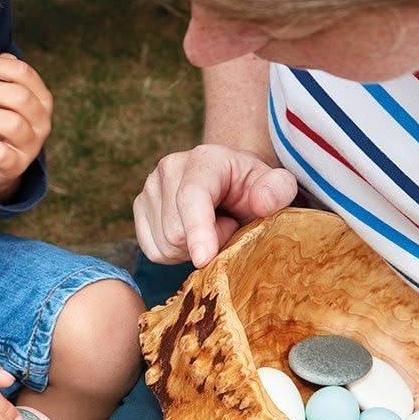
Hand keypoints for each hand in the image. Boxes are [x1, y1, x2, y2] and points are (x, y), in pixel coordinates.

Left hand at [0, 53, 52, 198]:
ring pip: (12, 124)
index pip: (24, 73)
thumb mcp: (4, 96)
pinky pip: (0, 152)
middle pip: (19, 97)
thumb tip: (1, 57)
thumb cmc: (0, 120)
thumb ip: (4, 76)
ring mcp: (32, 145)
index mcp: (42, 99)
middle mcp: (43, 122)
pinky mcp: (17, 165)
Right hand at [133, 144, 296, 267]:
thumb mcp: (277, 187)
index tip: (204, 260)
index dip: (198, 231)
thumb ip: (278, 190)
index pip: (193, 197)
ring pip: (164, 245)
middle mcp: (169, 168)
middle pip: (176, 232)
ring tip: (210, 229)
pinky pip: (153, 251)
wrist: (230, 185)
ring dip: (191, 250)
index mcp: (204, 160)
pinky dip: (174, 255)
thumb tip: (262, 201)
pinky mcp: (140, 208)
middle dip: (207, 243)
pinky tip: (191, 237)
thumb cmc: (254, 189)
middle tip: (227, 226)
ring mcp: (149, 188)